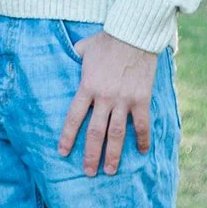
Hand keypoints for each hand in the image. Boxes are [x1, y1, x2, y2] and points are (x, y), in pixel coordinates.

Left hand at [57, 31, 159, 175]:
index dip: (68, 137)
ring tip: (109, 171)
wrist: (133, 35)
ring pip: (117, 134)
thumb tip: (65, 55)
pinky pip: (142, 125)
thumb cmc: (106, 40)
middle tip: (88, 172)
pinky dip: (142, 139)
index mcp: (87, 87)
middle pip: (95, 132)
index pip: (74, 117)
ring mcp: (124, 100)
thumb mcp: (83, 48)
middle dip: (91, 154)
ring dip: (113, 155)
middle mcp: (104, 97)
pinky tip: (141, 152)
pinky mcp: (142, 99)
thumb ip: (74, 57)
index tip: (63, 153)